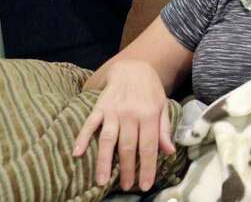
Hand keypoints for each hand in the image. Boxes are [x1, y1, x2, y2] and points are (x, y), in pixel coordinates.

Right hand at [73, 60, 174, 191]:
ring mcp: (113, 111)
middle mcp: (131, 114)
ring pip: (108, 140)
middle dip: (128, 169)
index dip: (147, 167)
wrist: (133, 67)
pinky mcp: (99, 107)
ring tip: (102, 181)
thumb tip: (169, 151)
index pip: (149, 145)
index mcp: (150, 114)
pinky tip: (77, 153)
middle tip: (127, 187)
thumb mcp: (163, 106)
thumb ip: (164, 129)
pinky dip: (82, 138)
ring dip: (104, 162)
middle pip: (128, 146)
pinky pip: (89, 124)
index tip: (145, 184)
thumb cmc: (150, 90)